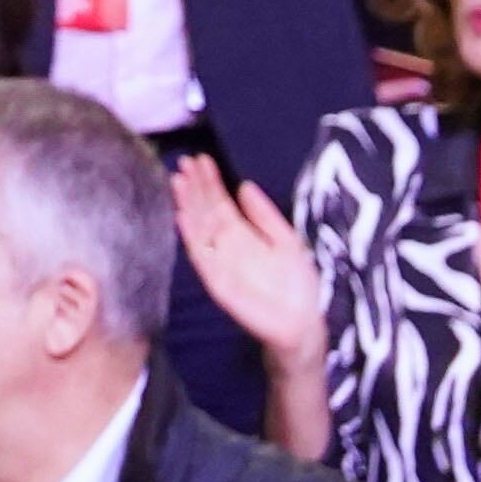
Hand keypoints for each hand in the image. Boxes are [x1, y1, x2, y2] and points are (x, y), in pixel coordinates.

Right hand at [169, 154, 327, 367]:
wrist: (302, 322)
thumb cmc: (298, 284)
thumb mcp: (287, 241)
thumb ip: (265, 216)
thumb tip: (244, 185)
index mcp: (242, 233)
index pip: (219, 202)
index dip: (209, 182)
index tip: (200, 159)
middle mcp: (226, 244)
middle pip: (204, 210)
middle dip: (193, 187)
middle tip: (183, 162)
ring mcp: (218, 261)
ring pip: (198, 228)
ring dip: (187, 205)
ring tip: (178, 180)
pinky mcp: (216, 280)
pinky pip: (200, 256)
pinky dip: (190, 236)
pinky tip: (182, 216)